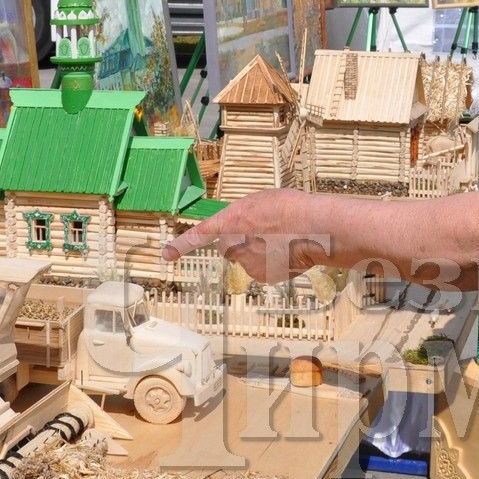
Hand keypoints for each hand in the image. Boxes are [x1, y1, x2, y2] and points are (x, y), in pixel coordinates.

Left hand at [162, 188, 336, 282]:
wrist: (312, 229)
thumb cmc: (290, 208)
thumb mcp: (260, 202)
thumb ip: (245, 216)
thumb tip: (245, 231)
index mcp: (230, 221)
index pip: (199, 235)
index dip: (181, 245)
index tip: (166, 255)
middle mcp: (233, 245)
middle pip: (230, 247)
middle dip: (240, 242)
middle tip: (265, 231)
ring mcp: (246, 264)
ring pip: (249, 259)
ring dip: (260, 252)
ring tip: (283, 239)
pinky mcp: (262, 276)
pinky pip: (264, 270)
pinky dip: (274, 264)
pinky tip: (288, 252)